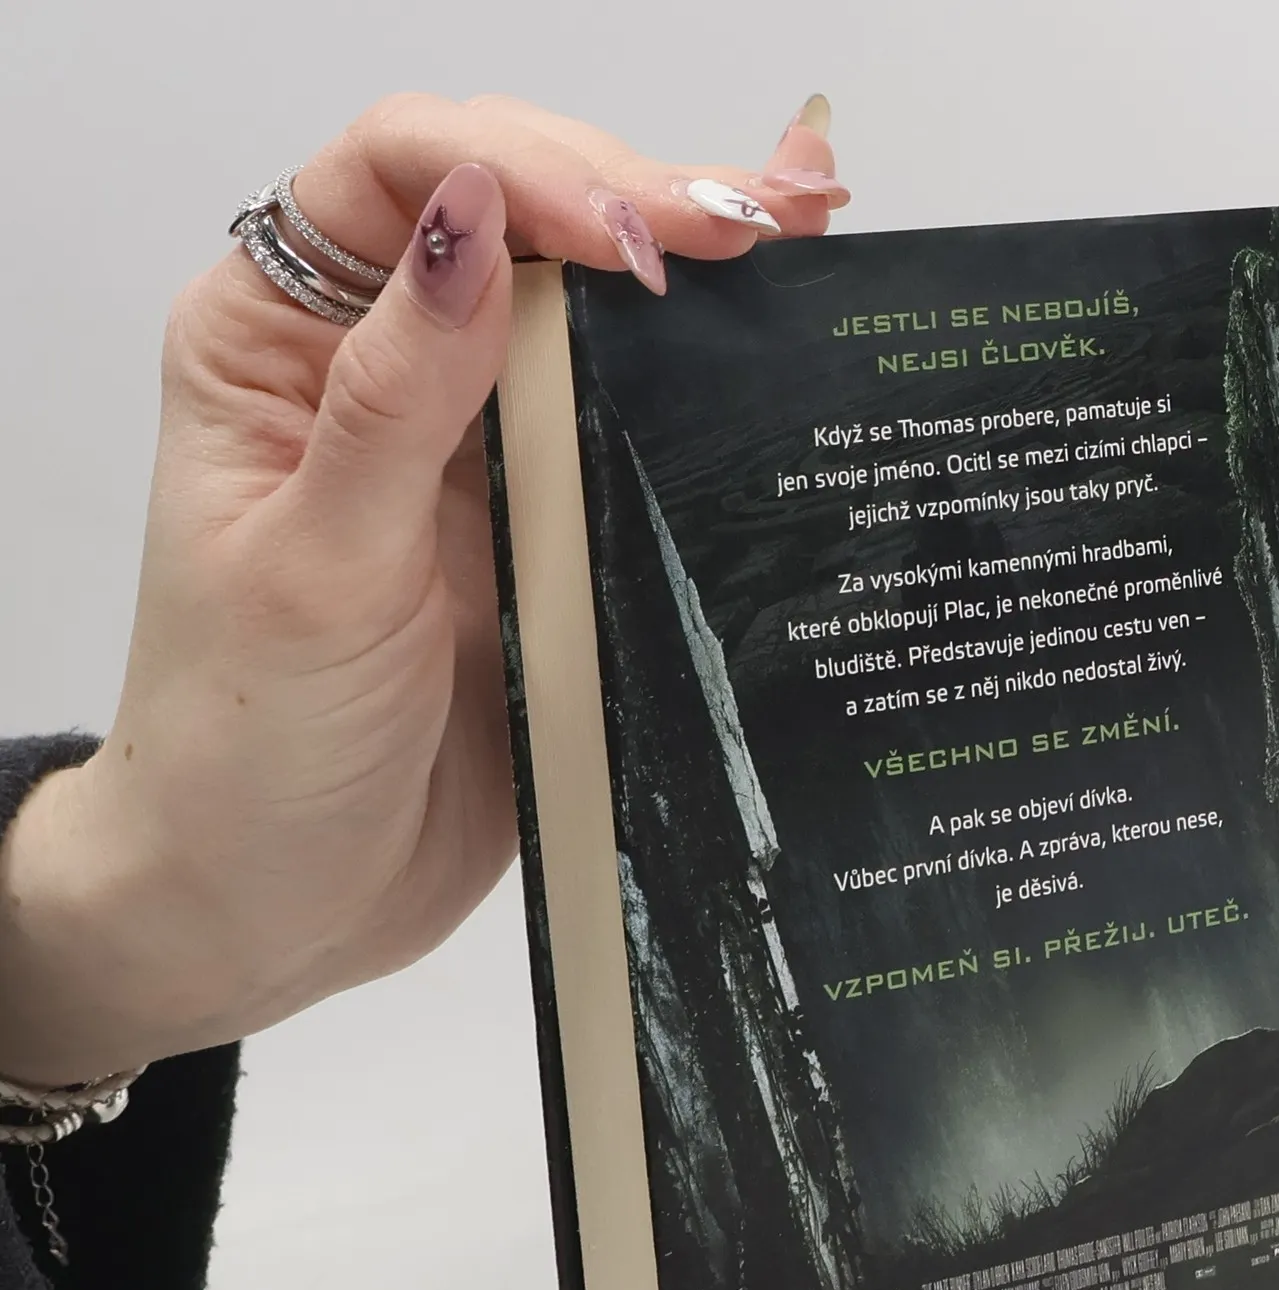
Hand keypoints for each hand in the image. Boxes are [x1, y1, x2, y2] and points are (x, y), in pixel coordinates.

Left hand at [0, 93, 845, 1087]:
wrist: (282, 905)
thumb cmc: (248, 748)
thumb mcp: (315, 571)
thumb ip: (395, 400)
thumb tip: (474, 221)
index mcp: (277, 343)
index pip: (396, 176)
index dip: (525, 174)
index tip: (638, 245)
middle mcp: (382, 372)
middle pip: (513, 215)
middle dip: (639, 196)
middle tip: (764, 221)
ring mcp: (476, 453)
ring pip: (588, 315)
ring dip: (695, 265)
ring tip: (808, 229)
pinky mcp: (548, 531)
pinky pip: (629, 429)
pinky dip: (708, 378)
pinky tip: (785, 321)